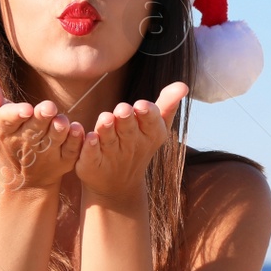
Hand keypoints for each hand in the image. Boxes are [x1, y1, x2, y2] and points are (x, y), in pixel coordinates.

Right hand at [0, 77, 84, 192]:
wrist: (23, 176)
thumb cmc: (6, 135)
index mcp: (4, 130)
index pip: (7, 120)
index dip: (16, 114)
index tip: (25, 109)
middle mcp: (24, 144)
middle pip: (34, 129)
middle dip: (42, 118)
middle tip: (49, 107)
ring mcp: (45, 154)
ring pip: (53, 140)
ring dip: (59, 130)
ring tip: (62, 121)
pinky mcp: (63, 161)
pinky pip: (71, 151)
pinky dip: (75, 141)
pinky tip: (77, 129)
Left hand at [74, 81, 188, 206]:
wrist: (118, 185)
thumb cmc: (139, 145)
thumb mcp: (156, 127)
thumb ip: (167, 104)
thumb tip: (183, 85)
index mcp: (149, 135)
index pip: (151, 123)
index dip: (147, 114)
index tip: (142, 105)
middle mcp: (130, 145)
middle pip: (128, 130)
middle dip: (126, 119)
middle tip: (123, 109)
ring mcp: (111, 156)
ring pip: (108, 140)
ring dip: (106, 129)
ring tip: (105, 118)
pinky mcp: (91, 164)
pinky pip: (90, 154)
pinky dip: (88, 146)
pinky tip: (86, 134)